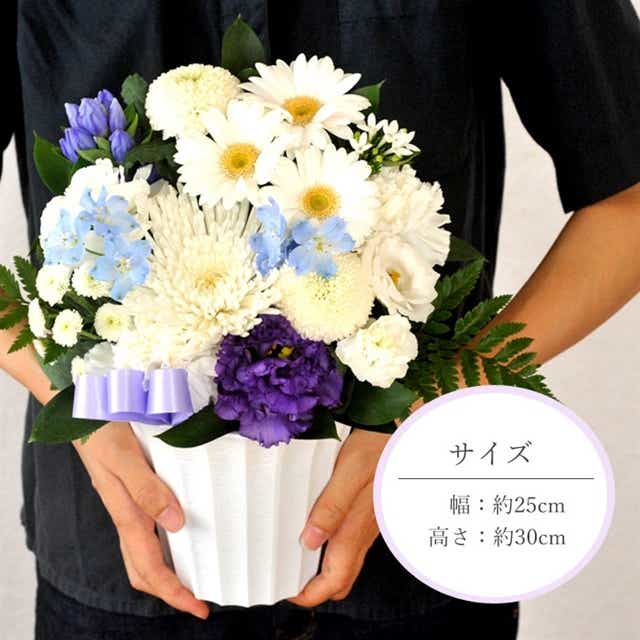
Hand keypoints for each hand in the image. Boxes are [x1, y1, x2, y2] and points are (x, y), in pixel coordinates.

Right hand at [73, 422, 208, 618]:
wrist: (83, 411)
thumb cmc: (104, 432)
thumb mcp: (126, 458)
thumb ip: (148, 489)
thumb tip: (176, 525)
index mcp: (126, 514)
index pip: (150, 567)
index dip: (173, 592)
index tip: (198, 608)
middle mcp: (126, 515)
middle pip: (144, 570)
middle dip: (170, 592)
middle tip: (199, 602)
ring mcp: (126, 506)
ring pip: (143, 555)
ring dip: (166, 574)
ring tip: (193, 579)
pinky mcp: (130, 493)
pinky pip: (145, 533)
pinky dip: (162, 548)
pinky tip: (179, 538)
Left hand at [290, 429, 387, 606]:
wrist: (405, 432)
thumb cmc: (378, 446)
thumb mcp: (350, 471)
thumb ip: (331, 506)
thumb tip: (308, 541)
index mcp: (356, 526)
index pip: (335, 579)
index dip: (311, 594)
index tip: (288, 594)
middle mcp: (364, 531)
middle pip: (343, 577)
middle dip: (317, 587)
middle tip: (288, 578)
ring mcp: (370, 523)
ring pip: (347, 560)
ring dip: (324, 568)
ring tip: (295, 555)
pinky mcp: (371, 511)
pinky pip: (351, 541)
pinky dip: (333, 548)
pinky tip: (316, 529)